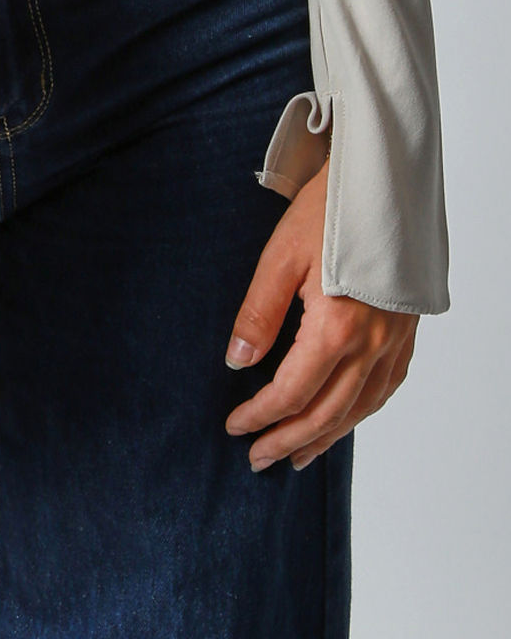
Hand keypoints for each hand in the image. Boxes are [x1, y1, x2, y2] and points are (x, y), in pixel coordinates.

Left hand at [223, 156, 416, 469]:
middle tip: (258, 459)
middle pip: (327, 413)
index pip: (292, 392)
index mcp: (337, 329)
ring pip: (359, 408)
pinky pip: (384, 388)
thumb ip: (258, 314)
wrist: (383, 183)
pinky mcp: (406, 333)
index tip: (234, 427)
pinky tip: (345, 417)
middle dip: (289, 440)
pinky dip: (360, 412)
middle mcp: (372, 345)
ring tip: (297, 454)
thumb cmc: (329, 211)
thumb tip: (237, 361)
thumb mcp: (280, 257)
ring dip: (326, 437)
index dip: (260, 416)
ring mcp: (394, 342)